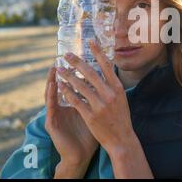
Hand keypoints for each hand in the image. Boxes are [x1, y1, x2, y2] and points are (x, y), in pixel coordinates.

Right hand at [44, 67, 98, 177]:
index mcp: (74, 103)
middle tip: (66, 56)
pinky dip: (51, 94)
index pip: (74, 84)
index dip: (76, 71)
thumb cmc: (91, 133)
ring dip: (53, 79)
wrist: (80, 154)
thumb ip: (98, 99)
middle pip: (62, 84)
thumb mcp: (95, 113)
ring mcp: (56, 113)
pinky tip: (53, 85)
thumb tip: (111, 84)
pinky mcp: (51, 122)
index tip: (81, 56)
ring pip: (52, 93)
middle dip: (65, 71)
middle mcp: (63, 106)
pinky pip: (50, 106)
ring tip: (55, 67)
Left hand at [56, 40, 135, 154]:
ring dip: (67, 76)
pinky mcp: (90, 116)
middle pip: (90, 73)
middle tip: (66, 54)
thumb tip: (105, 70)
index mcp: (118, 88)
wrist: (122, 139)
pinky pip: (75, 101)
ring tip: (59, 69)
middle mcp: (109, 94)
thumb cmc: (121, 118)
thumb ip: (112, 85)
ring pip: (80, 86)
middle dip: (76, 62)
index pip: (106, 65)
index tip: (89, 41)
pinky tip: (60, 87)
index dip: (97, 52)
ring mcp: (100, 105)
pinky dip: (67, 92)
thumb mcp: (121, 98)